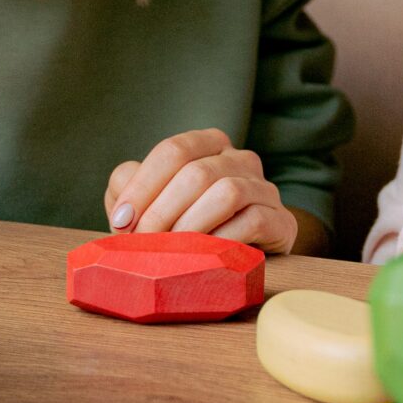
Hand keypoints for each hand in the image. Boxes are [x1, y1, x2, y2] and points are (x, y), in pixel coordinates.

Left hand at [104, 128, 297, 252]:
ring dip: (191, 225)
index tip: (121, 221)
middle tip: (143, 244)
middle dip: (162, 212)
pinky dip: (222, 240)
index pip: (173, 151)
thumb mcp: (152, 202)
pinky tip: (204, 258)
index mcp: (208, 145)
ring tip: (171, 253)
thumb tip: (124, 206)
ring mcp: (264, 188)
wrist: (240, 254)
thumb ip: (130, 189)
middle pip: (197, 173)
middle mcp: (240, 159)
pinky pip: (253, 221)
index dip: (142, 186)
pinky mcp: (281, 220)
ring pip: (227, 192)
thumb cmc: (187, 225)